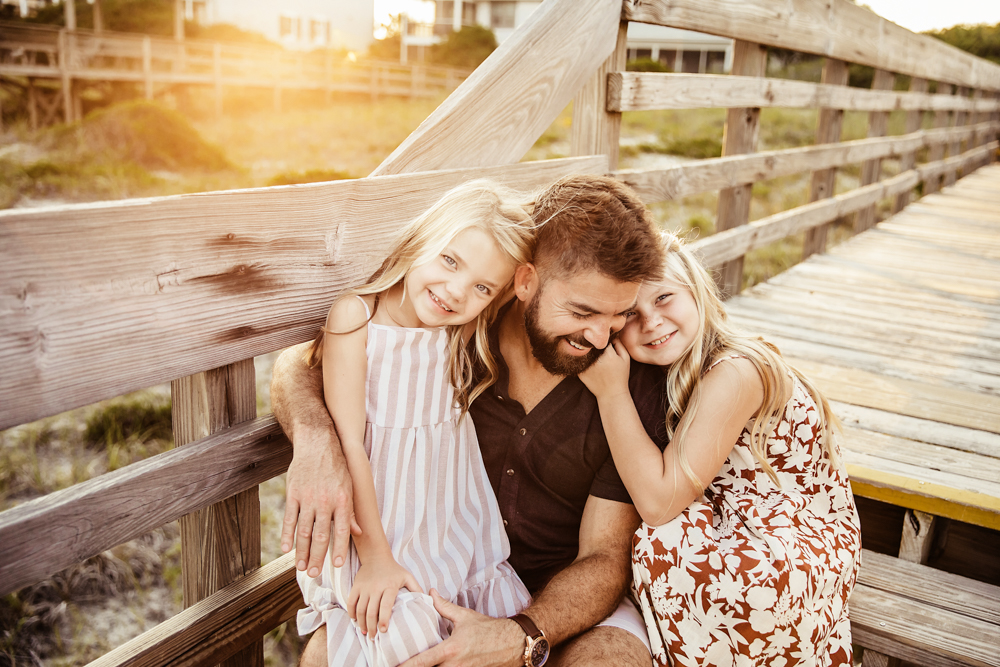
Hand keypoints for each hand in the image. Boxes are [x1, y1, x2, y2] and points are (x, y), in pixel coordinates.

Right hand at [281, 440, 361, 576]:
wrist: (317, 444)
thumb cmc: (337, 467)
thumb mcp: (350, 486)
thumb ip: (351, 511)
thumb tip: (359, 532)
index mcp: (342, 500)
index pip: (342, 530)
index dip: (340, 548)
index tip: (337, 565)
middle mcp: (325, 501)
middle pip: (320, 535)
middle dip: (317, 557)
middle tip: (314, 573)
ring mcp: (308, 498)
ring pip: (304, 530)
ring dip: (301, 551)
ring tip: (301, 567)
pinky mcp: (293, 493)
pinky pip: (290, 518)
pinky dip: (287, 535)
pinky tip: (286, 549)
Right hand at [348, 553, 422, 637]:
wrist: (376, 556)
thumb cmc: (394, 570)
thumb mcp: (407, 577)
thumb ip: (416, 589)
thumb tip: (427, 601)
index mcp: (390, 586)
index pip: (386, 606)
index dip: (384, 620)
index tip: (384, 631)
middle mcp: (376, 587)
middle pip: (371, 611)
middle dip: (371, 627)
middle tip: (373, 637)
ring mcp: (365, 587)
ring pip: (360, 609)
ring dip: (361, 623)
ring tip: (365, 632)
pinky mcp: (356, 586)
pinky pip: (351, 602)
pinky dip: (352, 613)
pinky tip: (355, 621)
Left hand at [399, 590, 524, 666]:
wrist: (512, 642)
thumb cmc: (488, 629)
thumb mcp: (464, 616)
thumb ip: (444, 607)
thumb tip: (431, 593)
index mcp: (450, 650)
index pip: (421, 661)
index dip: (405, 666)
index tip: (392, 666)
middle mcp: (454, 666)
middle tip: (397, 665)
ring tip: (414, 666)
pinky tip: (436, 666)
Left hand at [579, 339, 631, 399]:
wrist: (611, 394)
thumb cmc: (620, 375)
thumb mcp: (625, 358)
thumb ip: (619, 344)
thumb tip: (611, 333)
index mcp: (608, 354)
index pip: (603, 338)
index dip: (604, 337)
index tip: (605, 340)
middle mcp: (596, 359)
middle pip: (592, 343)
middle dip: (594, 342)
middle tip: (596, 343)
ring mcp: (587, 366)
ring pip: (584, 350)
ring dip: (586, 348)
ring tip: (590, 349)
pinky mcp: (580, 371)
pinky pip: (578, 359)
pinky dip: (581, 357)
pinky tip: (585, 358)